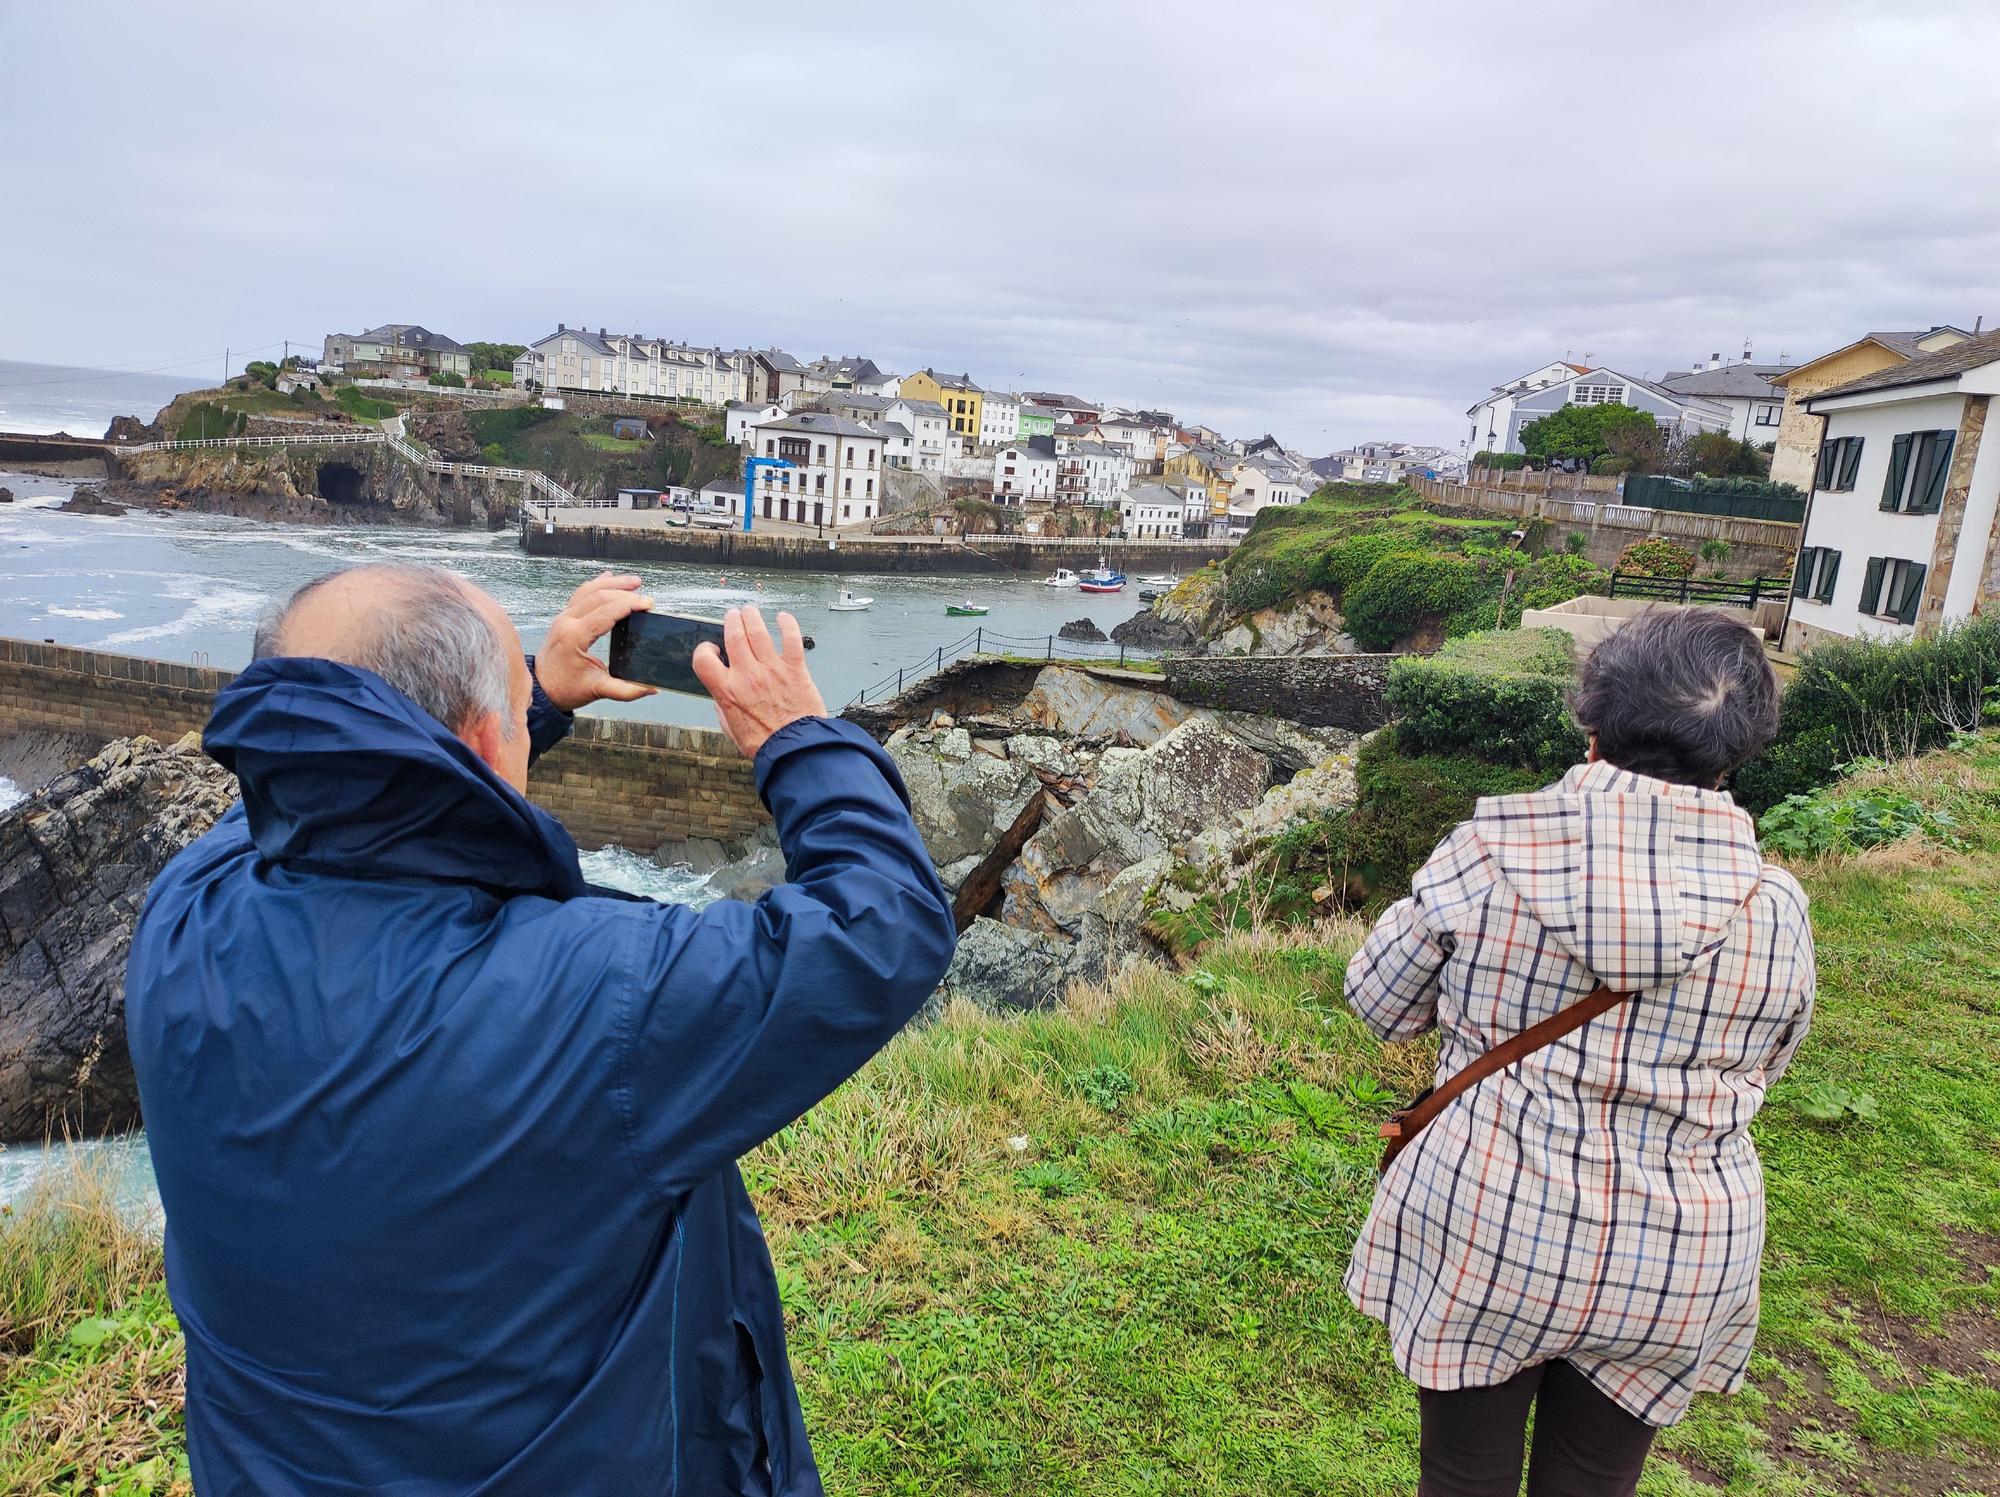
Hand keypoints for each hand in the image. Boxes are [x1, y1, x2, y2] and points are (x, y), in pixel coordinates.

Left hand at [536, 571, 658, 711]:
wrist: (541, 689)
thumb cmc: (564, 688)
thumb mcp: (598, 690)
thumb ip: (627, 690)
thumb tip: (651, 687)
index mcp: (574, 637)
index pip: (606, 612)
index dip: (629, 604)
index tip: (647, 603)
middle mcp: (566, 622)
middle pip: (599, 596)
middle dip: (625, 593)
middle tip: (645, 598)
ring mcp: (563, 617)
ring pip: (589, 590)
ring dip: (613, 584)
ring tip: (634, 582)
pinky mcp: (564, 618)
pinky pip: (580, 594)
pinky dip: (596, 584)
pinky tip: (608, 578)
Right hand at [693, 606, 825, 758]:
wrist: (796, 749)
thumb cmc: (765, 743)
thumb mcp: (731, 729)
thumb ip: (724, 708)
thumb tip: (721, 696)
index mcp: (728, 692)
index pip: (703, 659)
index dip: (704, 649)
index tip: (712, 649)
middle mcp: (748, 676)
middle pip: (733, 635)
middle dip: (731, 620)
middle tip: (733, 616)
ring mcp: (772, 670)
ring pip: (758, 632)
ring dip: (752, 617)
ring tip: (750, 612)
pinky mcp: (795, 670)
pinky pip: (791, 639)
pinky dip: (787, 624)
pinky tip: (783, 618)